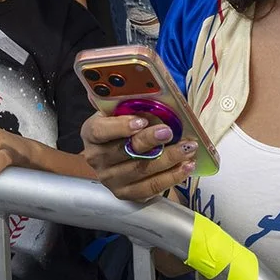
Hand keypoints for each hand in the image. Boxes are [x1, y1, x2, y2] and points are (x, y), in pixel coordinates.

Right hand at [79, 109, 195, 202]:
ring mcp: (110, 179)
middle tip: (170, 131)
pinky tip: (186, 166)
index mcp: (91, 133)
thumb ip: (127, 102)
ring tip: (188, 147)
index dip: (120, 127)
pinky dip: (171, 177)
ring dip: (168, 159)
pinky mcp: (125, 194)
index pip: (99, 131)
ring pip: (141, 170)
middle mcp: (96, 158)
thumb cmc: (124, 128)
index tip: (141, 120)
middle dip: (150, 141)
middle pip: (123, 151)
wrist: (120, 158)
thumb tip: (142, 85)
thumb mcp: (120, 112)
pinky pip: (150, 188)